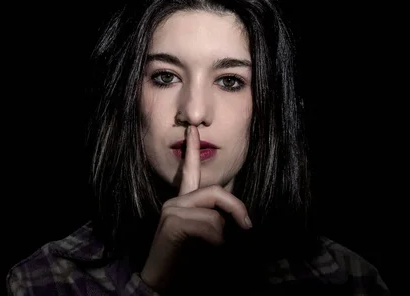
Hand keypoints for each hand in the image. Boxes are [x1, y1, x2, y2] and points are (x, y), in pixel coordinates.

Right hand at [140, 126, 252, 289]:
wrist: (161, 283)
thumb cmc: (186, 262)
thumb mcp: (209, 237)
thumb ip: (218, 219)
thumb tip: (239, 213)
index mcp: (183, 202)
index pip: (190, 172)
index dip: (193, 150)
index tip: (193, 129)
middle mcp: (176, 202)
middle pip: (215, 192)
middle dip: (237, 209)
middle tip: (248, 227)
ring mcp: (172, 211)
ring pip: (214, 214)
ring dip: (221, 237)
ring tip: (209, 251)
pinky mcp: (172, 223)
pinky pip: (208, 226)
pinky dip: (215, 243)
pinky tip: (201, 253)